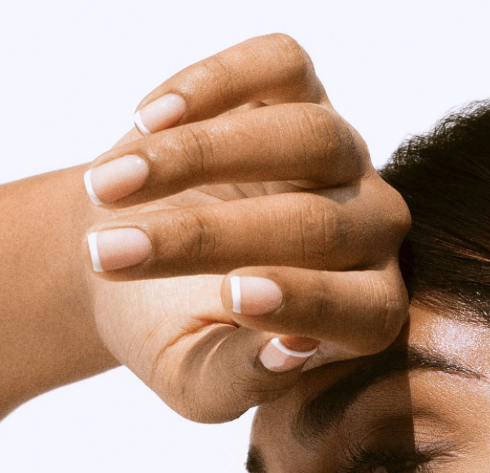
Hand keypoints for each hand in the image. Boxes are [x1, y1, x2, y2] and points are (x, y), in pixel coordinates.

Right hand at [82, 34, 410, 420]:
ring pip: (305, 136)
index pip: (364, 310)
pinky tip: (146, 120)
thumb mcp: (195, 380)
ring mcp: (343, 155)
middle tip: (111, 254)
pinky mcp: (303, 90)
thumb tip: (288, 353)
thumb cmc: (172, 332)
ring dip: (195, 158)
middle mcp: (374, 231)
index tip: (235, 297)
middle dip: (206, 238)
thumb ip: (240, 381)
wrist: (130, 256)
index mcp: (366, 314)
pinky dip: (212, 85)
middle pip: (320, 226)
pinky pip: (280, 67)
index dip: (306, 301)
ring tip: (108, 188)